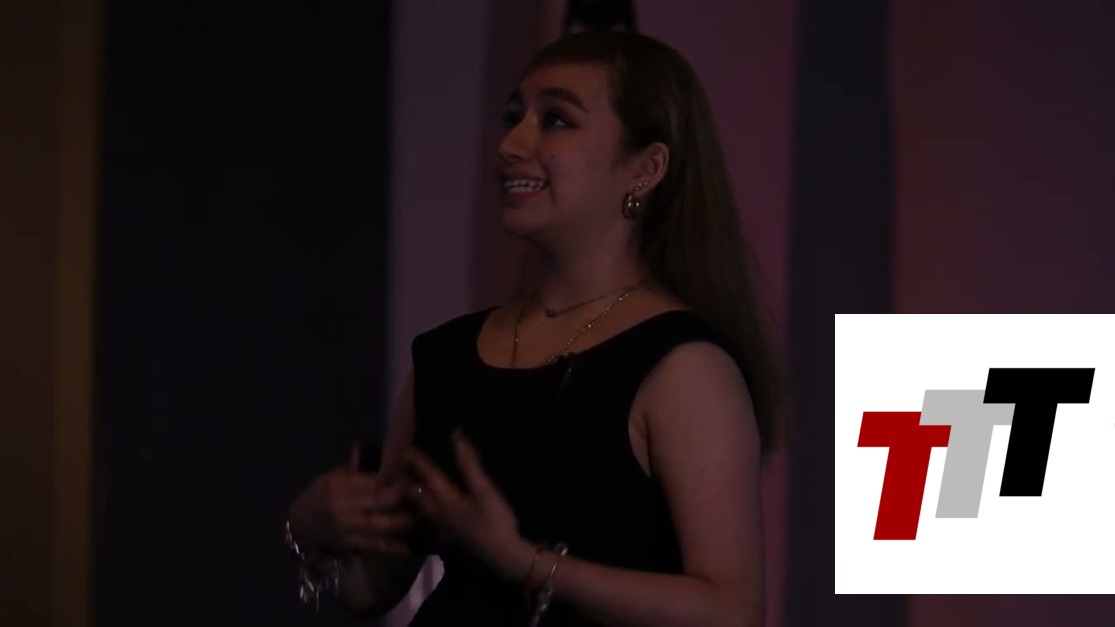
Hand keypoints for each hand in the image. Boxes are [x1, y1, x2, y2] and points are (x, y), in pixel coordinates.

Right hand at [289, 443, 412, 556]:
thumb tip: (374, 453)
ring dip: (402, 522)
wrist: (299, 526)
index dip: (395, 480)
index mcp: (340, 487)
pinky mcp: (350, 545)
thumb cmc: (317, 496)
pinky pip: (374, 546)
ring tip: (419, 516)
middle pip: (381, 502)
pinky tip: (407, 547)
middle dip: (404, 499)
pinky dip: (391, 547)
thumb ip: (354, 470)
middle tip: (422, 495)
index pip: (372, 482)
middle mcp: (344, 508)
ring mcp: (348, 528)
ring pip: (381, 525)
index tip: (412, 477)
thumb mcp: (330, 477)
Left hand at [404, 430, 528, 576]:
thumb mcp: (484, 489)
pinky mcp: (452, 537)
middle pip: (419, 497)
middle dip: (408, 484)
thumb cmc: (494, 519)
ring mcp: (445, 528)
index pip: (428, 477)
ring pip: (423, 511)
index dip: (418, 462)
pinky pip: (432, 523)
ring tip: (407, 493)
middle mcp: (440, 514)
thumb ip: (469, 464)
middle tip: (397, 475)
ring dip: (414, 501)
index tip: (406, 450)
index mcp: (446, 500)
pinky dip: (426, 516)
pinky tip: (430, 517)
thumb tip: (456, 436)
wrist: (502, 554)